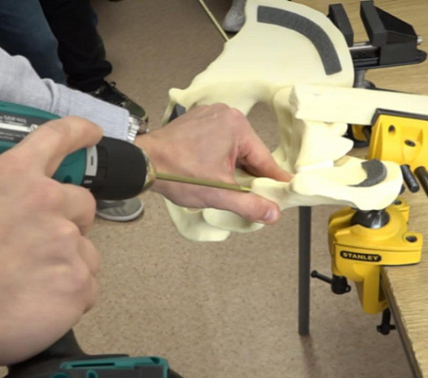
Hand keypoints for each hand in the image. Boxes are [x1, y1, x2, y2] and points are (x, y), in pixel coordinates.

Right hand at [0, 118, 101, 377]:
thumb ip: (1, 191)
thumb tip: (19, 203)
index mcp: (16, 175)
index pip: (57, 138)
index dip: (79, 132)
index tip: (93, 133)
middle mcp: (49, 201)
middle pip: (83, 206)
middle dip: (68, 224)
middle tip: (37, 253)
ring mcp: (68, 244)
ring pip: (86, 254)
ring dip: (67, 268)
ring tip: (27, 290)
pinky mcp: (78, 284)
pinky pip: (86, 291)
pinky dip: (68, 302)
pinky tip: (35, 309)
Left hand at [135, 104, 291, 223]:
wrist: (142, 162)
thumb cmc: (177, 172)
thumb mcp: (218, 194)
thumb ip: (249, 204)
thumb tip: (273, 213)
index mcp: (237, 127)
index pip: (264, 160)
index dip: (274, 180)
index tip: (285, 191)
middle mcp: (226, 115)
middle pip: (249, 153)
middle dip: (249, 176)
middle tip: (250, 197)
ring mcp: (211, 115)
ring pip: (234, 148)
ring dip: (234, 167)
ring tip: (226, 186)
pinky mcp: (198, 121)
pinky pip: (219, 141)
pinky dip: (220, 157)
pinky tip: (213, 173)